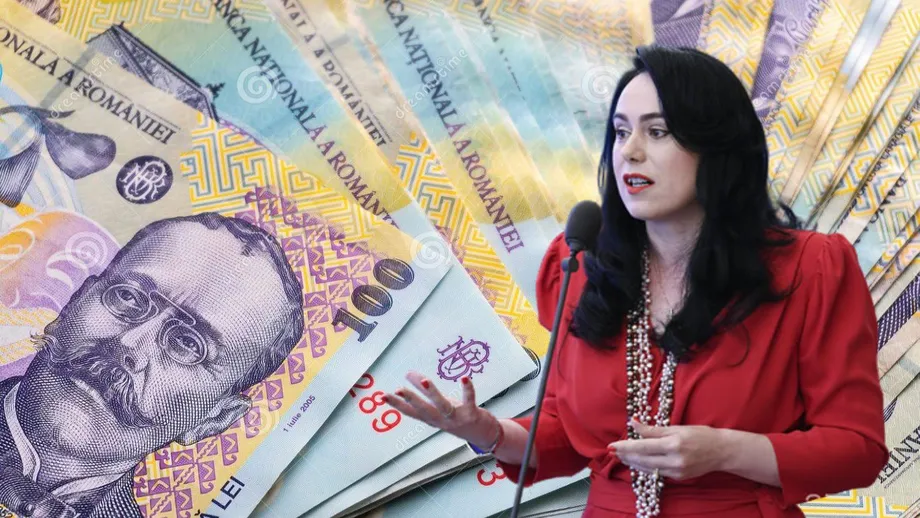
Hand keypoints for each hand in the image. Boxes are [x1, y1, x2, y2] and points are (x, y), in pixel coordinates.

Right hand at [383, 371, 499, 448]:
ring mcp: (457, 419)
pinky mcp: (472, 414)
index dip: (397, 404)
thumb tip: (408, 373)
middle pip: (424, 410)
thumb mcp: (439, 404)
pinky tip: (464, 378)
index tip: (382, 396)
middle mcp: (442, 420)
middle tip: (398, 389)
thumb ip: (424, 390)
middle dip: (411, 400)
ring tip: (425, 379)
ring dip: (434, 394)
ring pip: (443, 406)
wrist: (484, 435)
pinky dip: (467, 390)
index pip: (411, 412)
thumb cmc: (458, 417)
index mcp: (432, 418)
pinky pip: (469, 401)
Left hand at [608, 418, 727, 480]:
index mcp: (674, 444)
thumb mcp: (676, 427)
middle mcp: (675, 460)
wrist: (721, 451)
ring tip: (621, 456)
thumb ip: (653, 429)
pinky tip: (638, 462)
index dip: (625, 447)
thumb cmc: (700, 434)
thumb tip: (633, 423)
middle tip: (612, 451)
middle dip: (626, 455)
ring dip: (633, 462)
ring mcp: (677, 471)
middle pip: (643, 459)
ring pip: (648, 468)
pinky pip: (657, 473)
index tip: (612, 445)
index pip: (643, 446)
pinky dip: (645, 467)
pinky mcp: (679, 478)